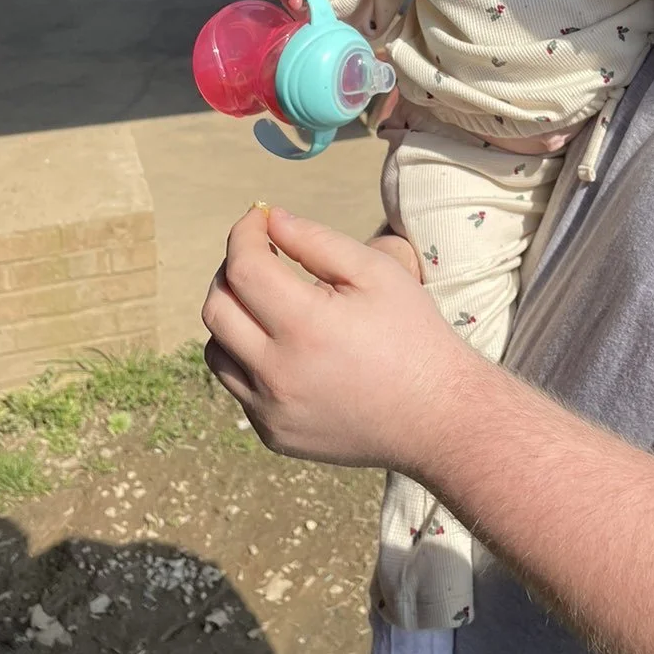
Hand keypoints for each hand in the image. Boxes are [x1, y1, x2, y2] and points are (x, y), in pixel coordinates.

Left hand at [201, 206, 471, 469]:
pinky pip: (239, 386)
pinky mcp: (273, 434)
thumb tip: (271, 219)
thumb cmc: (413, 333)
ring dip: (234, 316)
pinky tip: (288, 346)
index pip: (243, 268)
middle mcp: (277, 374)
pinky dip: (250, 357)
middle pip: (217, 308)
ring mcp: (270, 411)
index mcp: (305, 327)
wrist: (437, 415)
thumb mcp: (377, 272)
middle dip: (232, 270)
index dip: (245, 234)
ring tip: (271, 302)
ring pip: (217, 349)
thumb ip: (317, 241)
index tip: (260, 218)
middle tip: (264, 256)